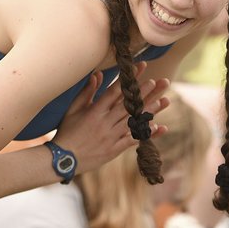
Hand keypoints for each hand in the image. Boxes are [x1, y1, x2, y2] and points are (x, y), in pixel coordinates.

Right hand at [54, 61, 169, 173]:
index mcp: (95, 111)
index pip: (115, 91)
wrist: (63, 160)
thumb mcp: (73, 109)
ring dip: (151, 111)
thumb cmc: (67, 131)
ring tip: (165, 101)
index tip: (140, 68)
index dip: (129, 79)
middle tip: (159, 81)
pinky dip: (146, 134)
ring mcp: (111, 137)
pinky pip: (133, 140)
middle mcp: (105, 123)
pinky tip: (159, 126)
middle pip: (129, 105)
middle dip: (145, 92)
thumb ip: (87, 92)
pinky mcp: (114, 150)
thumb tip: (98, 74)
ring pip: (135, 121)